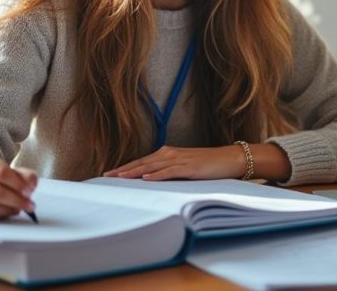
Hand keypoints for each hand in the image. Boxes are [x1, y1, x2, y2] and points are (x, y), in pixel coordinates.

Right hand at [0, 150, 37, 220]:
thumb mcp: (0, 166)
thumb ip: (21, 174)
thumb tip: (31, 186)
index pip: (1, 172)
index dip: (19, 184)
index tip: (30, 192)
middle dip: (17, 201)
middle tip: (29, 206)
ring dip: (8, 211)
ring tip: (17, 209)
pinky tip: (4, 214)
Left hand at [103, 145, 245, 179]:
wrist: (229, 158)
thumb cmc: (207, 165)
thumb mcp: (183, 167)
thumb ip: (168, 172)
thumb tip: (151, 182)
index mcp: (167, 154)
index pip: (141, 161)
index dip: (125, 167)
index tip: (110, 174)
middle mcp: (170, 154)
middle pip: (142, 163)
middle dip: (123, 170)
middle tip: (107, 176)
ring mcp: (179, 159)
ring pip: (151, 166)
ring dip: (134, 172)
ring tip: (120, 177)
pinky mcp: (189, 167)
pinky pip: (169, 171)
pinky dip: (156, 175)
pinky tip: (146, 178)